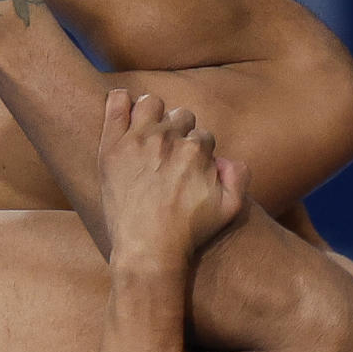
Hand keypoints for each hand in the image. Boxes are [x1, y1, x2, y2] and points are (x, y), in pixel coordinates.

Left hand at [97, 90, 249, 264]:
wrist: (149, 249)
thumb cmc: (189, 232)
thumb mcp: (231, 209)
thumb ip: (240, 177)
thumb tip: (225, 158)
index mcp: (197, 149)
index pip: (201, 135)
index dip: (197, 152)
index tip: (188, 169)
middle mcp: (168, 138)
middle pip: (179, 116)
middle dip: (178, 132)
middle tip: (169, 156)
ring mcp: (138, 140)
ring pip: (150, 103)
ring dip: (153, 114)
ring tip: (148, 133)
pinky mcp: (112, 147)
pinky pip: (116, 103)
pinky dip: (120, 101)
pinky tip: (124, 112)